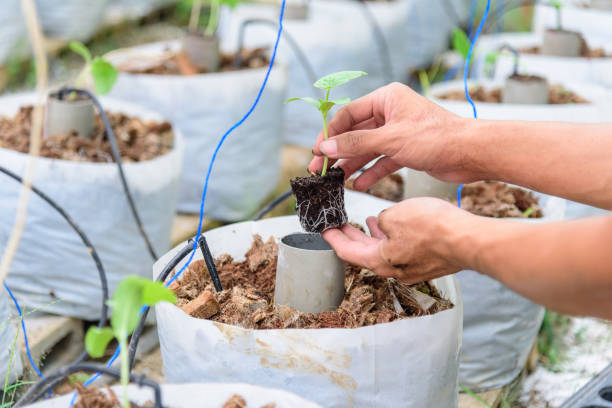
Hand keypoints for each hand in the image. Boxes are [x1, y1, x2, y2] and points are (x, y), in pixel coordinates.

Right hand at [309, 82, 478, 190]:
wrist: (470, 153)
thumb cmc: (436, 137)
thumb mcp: (390, 139)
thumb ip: (356, 143)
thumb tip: (326, 147)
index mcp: (386, 99)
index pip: (348, 114)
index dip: (330, 133)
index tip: (317, 150)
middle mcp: (391, 113)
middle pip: (355, 133)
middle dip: (338, 152)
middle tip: (320, 168)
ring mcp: (398, 132)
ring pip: (368, 149)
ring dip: (352, 164)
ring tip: (336, 180)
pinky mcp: (407, 150)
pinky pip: (382, 161)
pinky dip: (371, 172)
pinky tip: (359, 184)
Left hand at [322, 198, 476, 282]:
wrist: (470, 240)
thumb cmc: (433, 228)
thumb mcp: (395, 215)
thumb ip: (382, 220)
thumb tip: (384, 223)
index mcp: (380, 261)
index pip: (347, 252)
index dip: (333, 239)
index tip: (324, 230)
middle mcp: (394, 270)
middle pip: (364, 253)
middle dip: (351, 237)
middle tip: (339, 226)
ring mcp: (412, 269)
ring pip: (385, 251)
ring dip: (374, 236)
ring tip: (366, 222)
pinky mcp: (427, 262)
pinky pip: (402, 250)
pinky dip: (393, 237)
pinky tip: (395, 225)